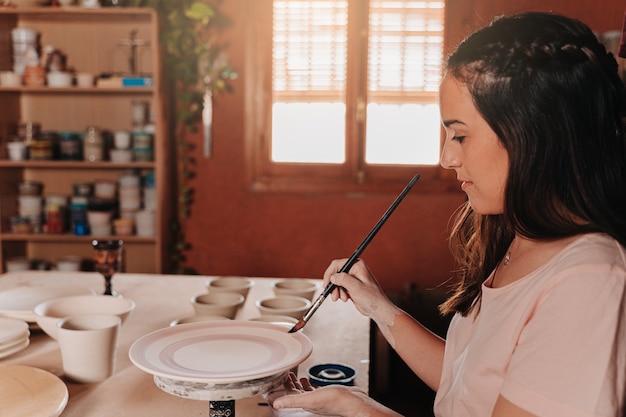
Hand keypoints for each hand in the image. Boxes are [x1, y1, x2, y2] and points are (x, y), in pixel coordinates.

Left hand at [271, 373, 401, 416]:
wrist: (356, 402)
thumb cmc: (336, 402)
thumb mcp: (311, 399)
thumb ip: (293, 400)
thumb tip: (275, 403)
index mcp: (305, 403)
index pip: (289, 395)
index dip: (283, 386)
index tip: (279, 377)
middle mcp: (311, 402)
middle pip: (296, 393)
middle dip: (290, 383)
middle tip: (286, 374)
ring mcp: (320, 399)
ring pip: (305, 391)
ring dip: (299, 384)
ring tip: (296, 376)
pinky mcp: (328, 395)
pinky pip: (316, 390)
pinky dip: (311, 384)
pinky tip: (311, 380)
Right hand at [322, 259, 394, 319]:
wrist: (377, 310)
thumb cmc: (372, 298)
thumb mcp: (356, 287)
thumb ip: (343, 279)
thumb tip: (332, 277)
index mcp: (357, 265)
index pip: (337, 264)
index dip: (330, 274)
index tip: (327, 284)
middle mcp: (354, 270)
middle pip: (335, 273)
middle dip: (333, 284)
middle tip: (333, 294)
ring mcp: (352, 278)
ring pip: (336, 281)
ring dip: (336, 290)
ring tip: (342, 298)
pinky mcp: (351, 286)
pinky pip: (339, 287)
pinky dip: (339, 293)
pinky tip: (345, 298)